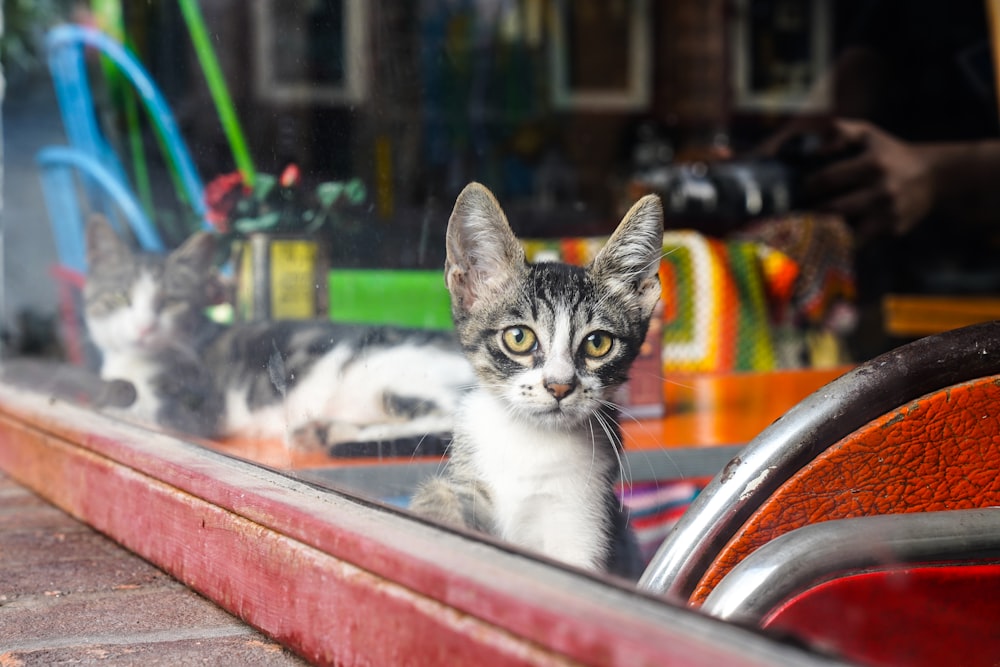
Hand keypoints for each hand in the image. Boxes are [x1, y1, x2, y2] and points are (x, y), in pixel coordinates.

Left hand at [804, 119, 935, 239]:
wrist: (932, 175)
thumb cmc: (889, 153)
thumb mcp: (868, 134)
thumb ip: (840, 131)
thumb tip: (815, 148)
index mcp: (873, 165)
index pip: (827, 179)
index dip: (809, 186)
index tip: (804, 189)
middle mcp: (882, 190)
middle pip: (833, 208)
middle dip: (812, 211)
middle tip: (801, 212)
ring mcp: (889, 213)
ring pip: (846, 231)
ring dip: (826, 231)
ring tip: (813, 228)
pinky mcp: (894, 230)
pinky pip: (861, 241)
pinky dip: (845, 241)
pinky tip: (834, 237)